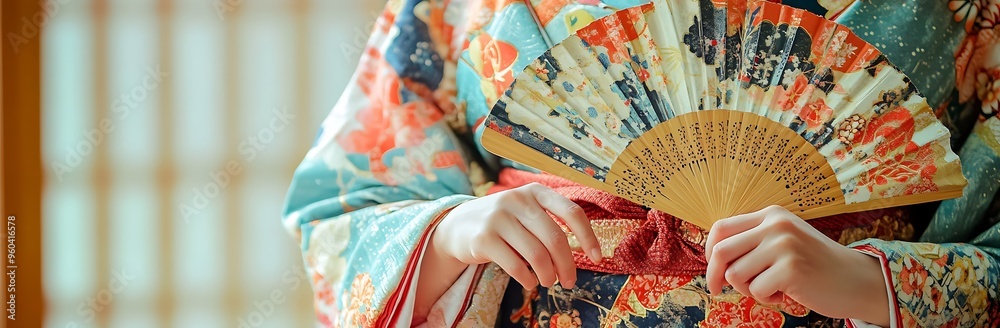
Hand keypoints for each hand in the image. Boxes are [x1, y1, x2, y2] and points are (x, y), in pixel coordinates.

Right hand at [433, 183, 602, 288]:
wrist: (457, 225)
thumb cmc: (504, 222)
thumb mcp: (526, 211)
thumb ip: (550, 222)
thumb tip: (584, 251)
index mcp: (535, 191)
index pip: (571, 212)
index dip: (588, 236)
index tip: (597, 257)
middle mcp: (518, 200)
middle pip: (555, 238)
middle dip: (567, 265)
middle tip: (569, 282)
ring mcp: (499, 217)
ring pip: (536, 255)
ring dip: (547, 275)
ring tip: (548, 281)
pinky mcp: (483, 238)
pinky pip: (515, 266)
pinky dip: (527, 279)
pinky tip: (529, 282)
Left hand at [705, 206, 889, 325]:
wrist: (856, 280)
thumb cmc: (814, 265)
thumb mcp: (783, 240)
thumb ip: (753, 241)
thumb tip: (713, 257)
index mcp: (771, 214)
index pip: (721, 228)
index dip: (710, 251)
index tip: (713, 269)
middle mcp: (776, 225)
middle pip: (721, 251)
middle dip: (714, 275)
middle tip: (717, 290)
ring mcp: (783, 245)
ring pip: (736, 275)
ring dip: (749, 289)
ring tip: (773, 287)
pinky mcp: (790, 268)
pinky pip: (756, 291)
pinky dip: (767, 299)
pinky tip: (787, 293)